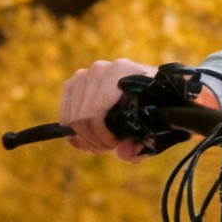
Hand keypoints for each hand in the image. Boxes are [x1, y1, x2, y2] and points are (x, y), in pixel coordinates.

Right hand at [57, 57, 207, 154]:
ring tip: (102, 141)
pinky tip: (89, 135)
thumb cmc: (155, 110)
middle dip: (94, 139)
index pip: (96, 113)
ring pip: (72, 118)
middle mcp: (102, 69)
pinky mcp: (76, 81)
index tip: (115, 144)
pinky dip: (74, 130)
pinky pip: (66, 113)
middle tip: (109, 146)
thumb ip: (142, 146)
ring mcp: (87, 73)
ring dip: (85, 137)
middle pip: (82, 118)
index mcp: (123, 73)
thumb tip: (123, 152)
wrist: (152, 89)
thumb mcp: (155, 132)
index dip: (103, 137)